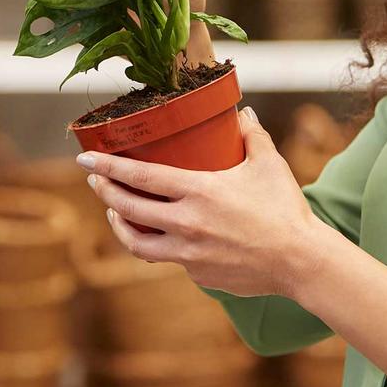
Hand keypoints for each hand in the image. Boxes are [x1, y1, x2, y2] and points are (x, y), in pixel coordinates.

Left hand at [78, 107, 323, 297]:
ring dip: (119, 224)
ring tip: (112, 211)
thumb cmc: (284, 209)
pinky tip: (158, 234)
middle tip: (93, 179)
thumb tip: (245, 113)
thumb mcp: (268, 164)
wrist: (300, 261)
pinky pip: (167, 258)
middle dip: (104, 191)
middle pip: (128, 208)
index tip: (87, 159)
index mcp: (199, 191)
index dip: (109, 167)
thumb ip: (252, 135)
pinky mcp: (197, 273)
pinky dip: (158, 244)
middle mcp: (186, 223)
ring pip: (137, 242)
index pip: (140, 177)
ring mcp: (189, 252)